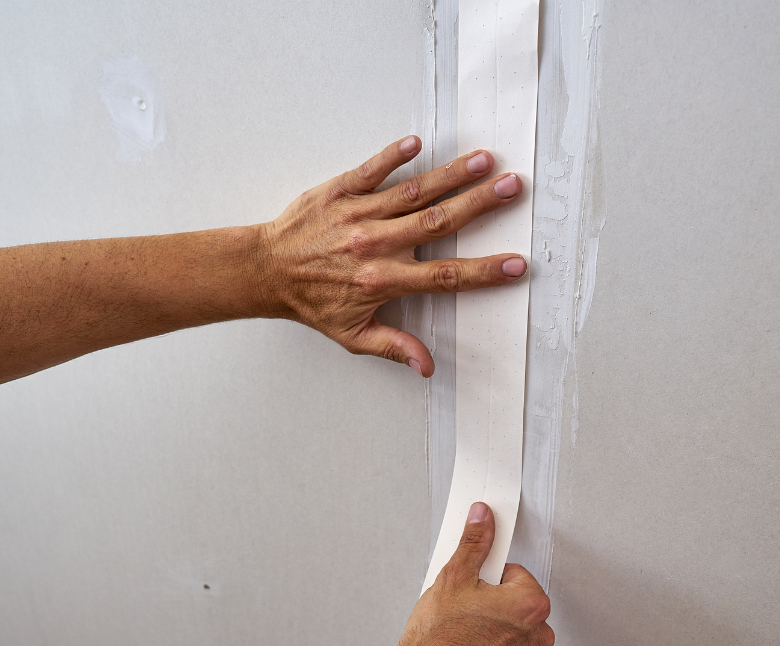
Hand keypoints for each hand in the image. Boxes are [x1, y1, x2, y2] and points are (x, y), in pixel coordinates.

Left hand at [255, 136, 526, 376]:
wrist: (264, 271)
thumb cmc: (310, 302)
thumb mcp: (351, 335)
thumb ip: (393, 347)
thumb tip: (426, 366)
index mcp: (383, 281)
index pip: (444, 277)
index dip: (483, 272)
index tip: (514, 265)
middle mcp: (375, 245)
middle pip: (438, 223)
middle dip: (479, 204)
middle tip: (512, 187)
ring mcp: (357, 215)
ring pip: (413, 192)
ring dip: (450, 175)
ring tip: (483, 160)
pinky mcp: (338, 192)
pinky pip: (370, 170)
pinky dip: (393, 156)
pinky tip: (418, 143)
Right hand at [387, 502, 554, 645]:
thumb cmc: (435, 639)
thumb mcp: (453, 576)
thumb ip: (475, 541)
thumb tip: (483, 519)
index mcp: (530, 604)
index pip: (517, 574)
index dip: (491, 578)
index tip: (476, 588)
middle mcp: (538, 635)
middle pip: (520, 604)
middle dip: (498, 604)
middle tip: (468, 611)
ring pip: (518, 632)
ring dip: (500, 630)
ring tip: (469, 633)